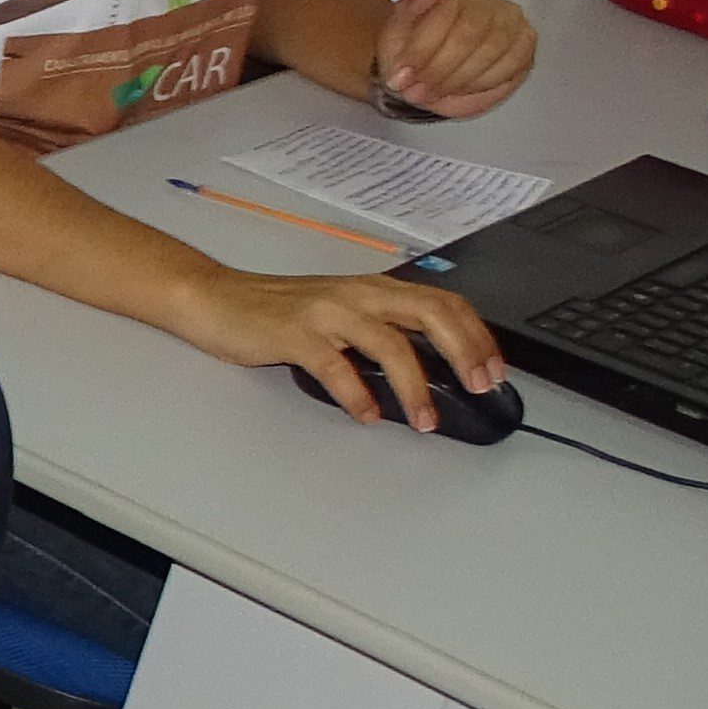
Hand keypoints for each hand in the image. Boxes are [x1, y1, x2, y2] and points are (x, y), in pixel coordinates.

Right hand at [178, 266, 505, 425]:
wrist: (213, 298)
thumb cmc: (274, 311)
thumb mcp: (338, 313)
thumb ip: (378, 332)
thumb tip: (424, 372)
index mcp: (373, 289)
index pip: (444, 303)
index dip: (478, 336)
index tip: (495, 370)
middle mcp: (357, 294)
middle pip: (430, 314)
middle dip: (465, 353)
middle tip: (479, 388)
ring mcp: (326, 312)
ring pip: (390, 343)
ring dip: (415, 386)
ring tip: (425, 418)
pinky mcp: (294, 334)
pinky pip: (336, 366)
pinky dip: (357, 394)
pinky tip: (366, 414)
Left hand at [374, 0, 533, 116]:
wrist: (425, 64)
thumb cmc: (411, 47)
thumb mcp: (394, 32)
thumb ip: (407, 13)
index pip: (445, 14)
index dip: (422, 51)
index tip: (402, 75)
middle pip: (470, 35)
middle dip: (439, 70)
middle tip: (418, 90)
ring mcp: (509, 18)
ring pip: (493, 50)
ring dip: (460, 80)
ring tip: (435, 92)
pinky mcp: (524, 42)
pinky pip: (513, 64)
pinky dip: (485, 83)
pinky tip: (463, 88)